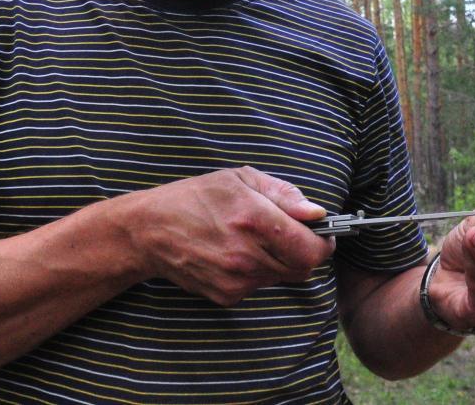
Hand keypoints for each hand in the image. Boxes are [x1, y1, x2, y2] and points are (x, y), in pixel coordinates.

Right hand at [130, 167, 335, 305]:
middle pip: (302, 267)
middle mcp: (247, 254)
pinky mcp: (226, 295)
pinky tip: (237, 253)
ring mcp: (236, 279)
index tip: (323, 233)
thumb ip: (283, 194)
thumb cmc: (195, 198)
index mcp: (254, 218)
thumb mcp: (239, 179)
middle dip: (304, 251)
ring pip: (282, 277)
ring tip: (256, 239)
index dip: (324, 242)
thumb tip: (316, 212)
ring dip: (280, 261)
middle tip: (292, 234)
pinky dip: (258, 272)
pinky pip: (259, 286)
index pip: (310, 247)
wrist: (150, 230)